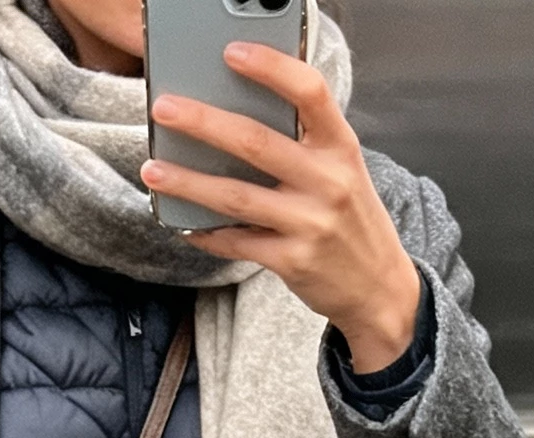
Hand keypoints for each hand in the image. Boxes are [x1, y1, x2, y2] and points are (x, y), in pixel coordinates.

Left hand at [143, 46, 421, 372]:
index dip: (270, 68)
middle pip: (256, 142)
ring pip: (236, 196)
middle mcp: (328, 182)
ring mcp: (310, 224)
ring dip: (188, 182)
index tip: (232, 53)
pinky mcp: (292, 262)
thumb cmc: (352, 221)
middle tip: (165, 109)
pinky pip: (237, 241)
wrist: (380, 288)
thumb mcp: (344, 170)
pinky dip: (206, 232)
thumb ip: (306, 142)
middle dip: (203, 123)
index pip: (309, 92)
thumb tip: (240, 115)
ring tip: (154, 169)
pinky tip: (183, 222)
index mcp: (341, 147)